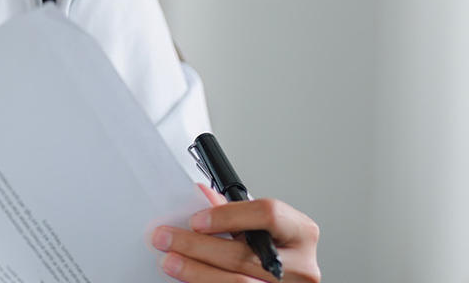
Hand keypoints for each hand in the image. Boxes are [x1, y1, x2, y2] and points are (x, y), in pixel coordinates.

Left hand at [150, 184, 320, 282]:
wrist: (288, 280)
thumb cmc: (278, 251)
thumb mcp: (261, 228)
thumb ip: (233, 212)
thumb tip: (199, 195)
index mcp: (300, 232)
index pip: (267, 215)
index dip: (228, 216)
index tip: (196, 220)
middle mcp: (301, 265)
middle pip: (244, 255)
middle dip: (197, 246)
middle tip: (166, 239)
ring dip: (196, 271)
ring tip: (171, 261)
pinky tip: (188, 279)